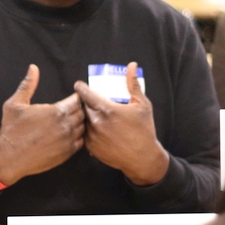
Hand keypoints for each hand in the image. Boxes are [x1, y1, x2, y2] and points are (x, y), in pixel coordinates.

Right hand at [0, 64, 84, 186]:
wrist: (9, 158)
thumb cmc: (11, 130)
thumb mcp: (16, 103)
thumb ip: (28, 85)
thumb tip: (33, 68)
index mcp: (56, 111)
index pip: (77, 100)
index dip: (76, 97)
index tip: (72, 97)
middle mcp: (65, 125)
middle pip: (83, 113)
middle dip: (79, 109)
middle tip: (72, 109)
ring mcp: (67, 140)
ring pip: (83, 127)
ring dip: (79, 123)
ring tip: (70, 121)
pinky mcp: (67, 153)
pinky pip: (81, 142)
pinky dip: (77, 137)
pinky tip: (68, 135)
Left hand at [73, 62, 169, 185]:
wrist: (143, 158)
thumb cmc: (144, 130)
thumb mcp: (142, 105)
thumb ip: (133, 84)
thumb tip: (132, 65)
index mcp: (107, 110)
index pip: (86, 94)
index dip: (81, 88)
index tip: (79, 85)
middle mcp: (97, 123)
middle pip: (83, 107)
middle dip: (85, 102)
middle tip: (91, 101)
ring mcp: (92, 136)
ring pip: (83, 121)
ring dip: (86, 116)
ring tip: (96, 116)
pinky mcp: (91, 148)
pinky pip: (85, 134)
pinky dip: (89, 130)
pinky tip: (98, 129)